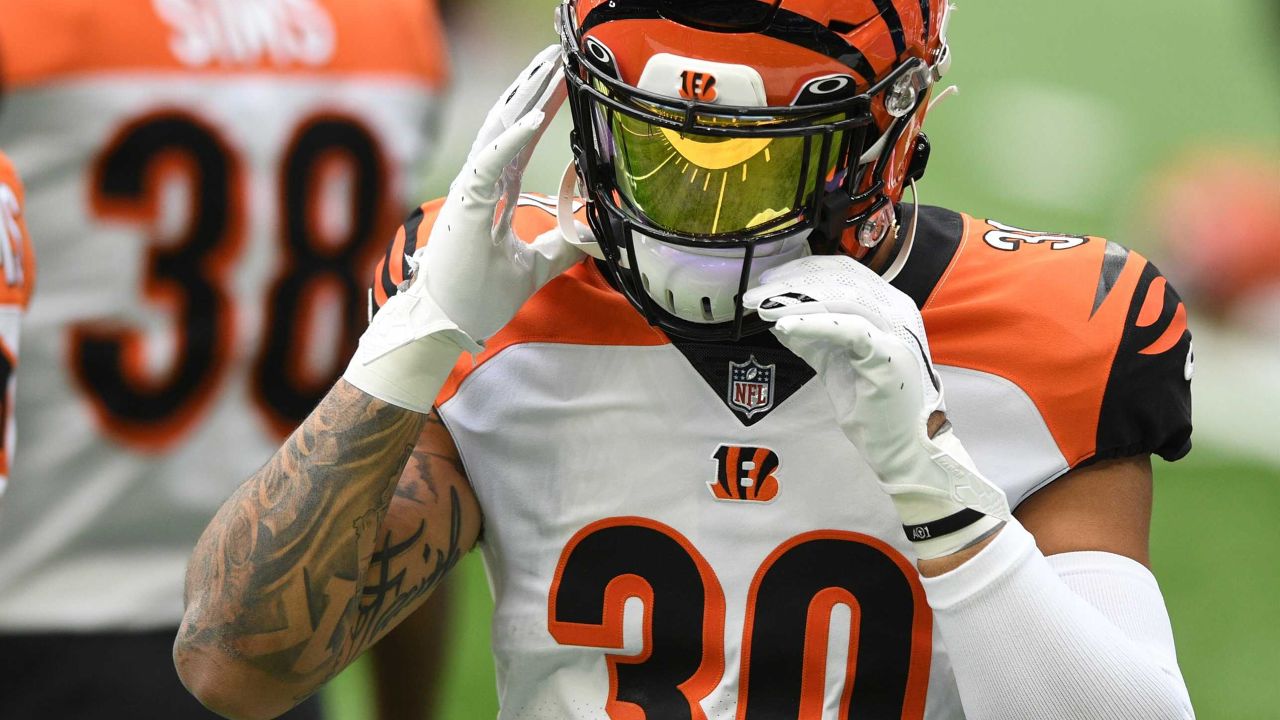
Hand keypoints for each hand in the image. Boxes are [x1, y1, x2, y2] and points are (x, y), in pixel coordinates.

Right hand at [344, 46, 582, 411]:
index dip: (543, 107)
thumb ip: (561, 245)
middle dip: (536, 87)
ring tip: (550, 66)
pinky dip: (510, 139)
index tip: (565, 80)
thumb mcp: (536, 267)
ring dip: (526, 98)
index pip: (523, 138)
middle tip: (561, 54)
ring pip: (500, 131)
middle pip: (512, 122)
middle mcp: (481, 184)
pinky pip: (490, 164)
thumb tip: (592, 231)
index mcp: (493, 193)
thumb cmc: (477, 296)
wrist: (447, 326)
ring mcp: (471, 192)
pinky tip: (532, 117)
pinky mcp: (465, 207)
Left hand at [743, 256, 1009, 558]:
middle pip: (837, 279)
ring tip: (761, 307)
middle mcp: (896, 310)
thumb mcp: (836, 363)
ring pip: (838, 298)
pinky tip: (783, 326)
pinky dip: (811, 323)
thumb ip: (813, 338)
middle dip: (789, 283)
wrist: (906, 448)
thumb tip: (778, 316)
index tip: (767, 280)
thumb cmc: (875, 408)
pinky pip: (846, 328)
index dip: (800, 272)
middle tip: (754, 294)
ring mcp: (896, 330)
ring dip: (793, 301)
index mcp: (888, 306)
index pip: (841, 272)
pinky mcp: (889, 353)